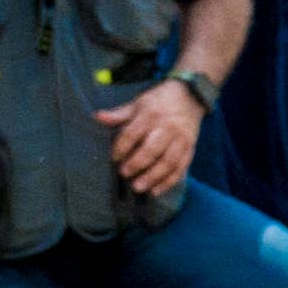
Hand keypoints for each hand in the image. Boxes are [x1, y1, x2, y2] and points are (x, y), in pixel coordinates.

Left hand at [108, 77, 204, 197]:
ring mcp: (181, 139)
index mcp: (151, 116)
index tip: (113, 158)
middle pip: (152, 149)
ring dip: (153, 176)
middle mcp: (167, 128)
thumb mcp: (138, 104)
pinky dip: (169, 181)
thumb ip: (119, 114)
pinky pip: (181, 167)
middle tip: (124, 174)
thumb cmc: (159, 101)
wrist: (190, 96)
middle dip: (137, 164)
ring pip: (168, 161)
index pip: (133, 133)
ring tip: (138, 187)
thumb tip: (97, 117)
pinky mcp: (190, 148)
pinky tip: (156, 190)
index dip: (121, 147)